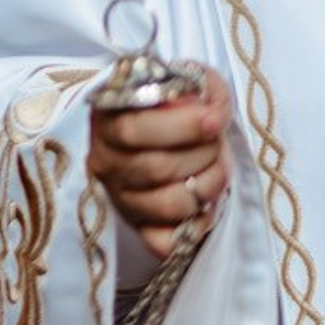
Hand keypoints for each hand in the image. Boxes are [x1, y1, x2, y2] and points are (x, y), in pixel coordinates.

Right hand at [87, 65, 232, 259]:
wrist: (167, 125)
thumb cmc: (177, 103)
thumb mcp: (190, 81)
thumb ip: (205, 91)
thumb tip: (213, 118)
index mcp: (109, 119)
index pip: (134, 130)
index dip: (181, 127)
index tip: (215, 121)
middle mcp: (106, 161)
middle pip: (156, 168)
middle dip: (203, 155)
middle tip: (218, 144)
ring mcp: (120, 197)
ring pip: (166, 205)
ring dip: (208, 186)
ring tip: (218, 169)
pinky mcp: (137, 226)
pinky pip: (162, 243)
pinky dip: (193, 228)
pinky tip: (206, 208)